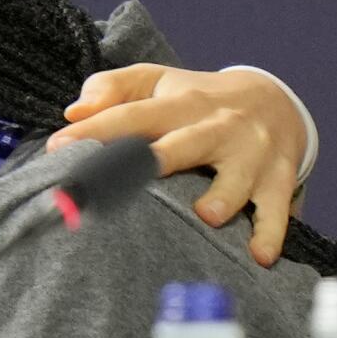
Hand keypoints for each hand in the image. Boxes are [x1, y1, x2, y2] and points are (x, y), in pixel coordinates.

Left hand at [46, 64, 305, 265]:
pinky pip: (276, 208)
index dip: (96, 130)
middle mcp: (217, 126)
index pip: (132, 116)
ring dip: (225, 196)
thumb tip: (73, 111)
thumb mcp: (157, 81)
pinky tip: (260, 256)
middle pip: (186, 143)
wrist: (277, 102)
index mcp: (181, 104)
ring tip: (208, 216)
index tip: (58, 149)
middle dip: (159, 161)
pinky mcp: (278, 178)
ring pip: (238, 176)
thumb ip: (112, 89)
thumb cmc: (197, 99)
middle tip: (132, 180)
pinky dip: (271, 231)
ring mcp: (251, 153)